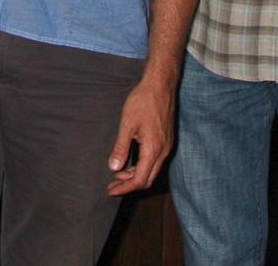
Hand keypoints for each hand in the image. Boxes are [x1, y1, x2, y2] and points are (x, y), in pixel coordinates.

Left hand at [106, 75, 173, 194]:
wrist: (161, 85)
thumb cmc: (143, 101)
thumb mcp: (127, 124)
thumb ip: (121, 148)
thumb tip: (113, 167)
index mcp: (154, 150)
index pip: (140, 179)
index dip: (124, 188)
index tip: (110, 190)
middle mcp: (163, 151)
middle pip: (148, 179)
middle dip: (129, 185)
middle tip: (112, 186)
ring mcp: (167, 146)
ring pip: (152, 170)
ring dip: (135, 175)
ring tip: (118, 175)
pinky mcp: (167, 140)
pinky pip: (155, 161)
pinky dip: (142, 166)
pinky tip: (130, 162)